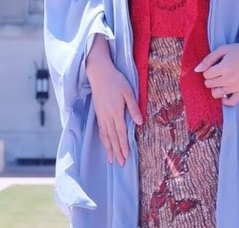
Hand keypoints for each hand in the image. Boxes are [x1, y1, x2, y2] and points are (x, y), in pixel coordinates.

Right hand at [86, 35, 142, 165]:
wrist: (99, 73)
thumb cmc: (116, 80)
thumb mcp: (128, 91)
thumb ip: (133, 107)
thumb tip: (140, 122)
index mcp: (116, 112)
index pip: (121, 132)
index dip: (123, 145)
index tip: (126, 156)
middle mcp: (108, 116)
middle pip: (112, 137)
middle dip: (117, 151)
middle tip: (120, 164)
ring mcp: (101, 115)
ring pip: (105, 136)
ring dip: (109, 148)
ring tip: (112, 160)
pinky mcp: (98, 113)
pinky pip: (101, 130)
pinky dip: (103, 140)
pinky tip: (105, 144)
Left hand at [194, 39, 238, 106]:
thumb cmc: (238, 50)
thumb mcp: (222, 50)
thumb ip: (208, 60)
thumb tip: (196, 70)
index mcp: (225, 67)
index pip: (206, 75)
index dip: (207, 70)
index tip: (213, 66)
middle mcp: (231, 79)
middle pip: (209, 85)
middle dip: (210, 78)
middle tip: (217, 71)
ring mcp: (237, 86)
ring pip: (216, 94)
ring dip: (215, 88)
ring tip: (220, 80)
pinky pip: (231, 103)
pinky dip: (225, 100)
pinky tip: (224, 92)